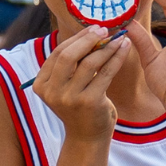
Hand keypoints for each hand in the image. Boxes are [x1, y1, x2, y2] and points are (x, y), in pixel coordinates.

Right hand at [30, 24, 130, 138]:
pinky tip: (124, 49)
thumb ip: (69, 66)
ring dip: (106, 47)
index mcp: (41, 85)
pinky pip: (106, 73)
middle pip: (68, 56)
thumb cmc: (78, 107)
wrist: (87, 137)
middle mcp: (52, 92)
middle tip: (104, 29)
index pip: (57, 54)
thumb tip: (89, 33)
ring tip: (118, 38)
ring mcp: (70, 98)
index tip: (92, 28)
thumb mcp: (65, 87)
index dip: (76, 39)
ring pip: (89, 63)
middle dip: (88, 39)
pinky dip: (116, 58)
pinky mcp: (90, 102)